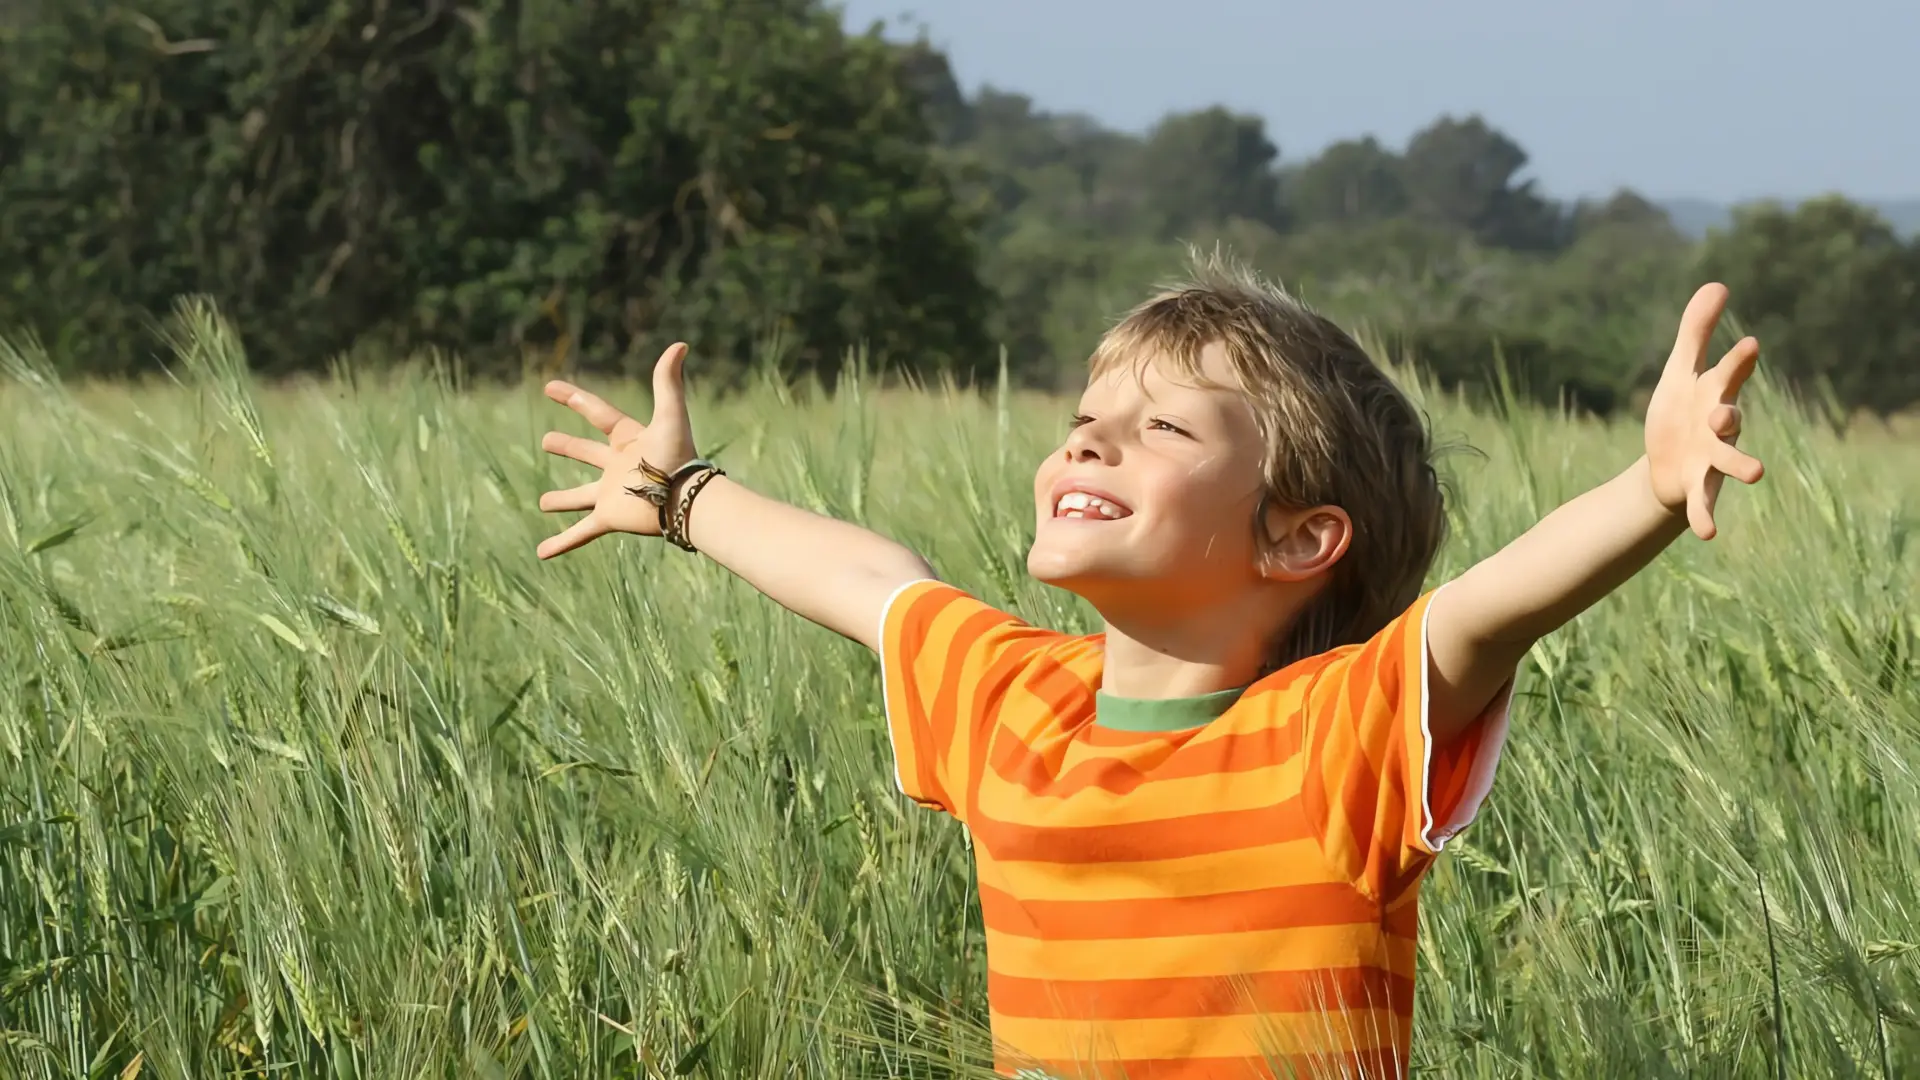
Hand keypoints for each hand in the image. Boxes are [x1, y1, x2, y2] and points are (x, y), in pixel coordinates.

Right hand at [536, 342, 698, 558]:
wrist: (685, 499)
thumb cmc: (679, 457)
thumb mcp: (670, 414)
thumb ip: (668, 380)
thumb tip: (680, 344)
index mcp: (628, 439)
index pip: (597, 413)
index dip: (574, 398)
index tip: (550, 387)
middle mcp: (617, 466)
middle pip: (587, 453)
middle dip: (568, 447)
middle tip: (547, 441)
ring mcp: (611, 493)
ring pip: (580, 497)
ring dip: (562, 501)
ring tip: (543, 504)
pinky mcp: (610, 517)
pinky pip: (581, 533)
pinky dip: (562, 543)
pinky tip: (541, 553)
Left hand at [1644, 284, 1765, 540]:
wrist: (1664, 465)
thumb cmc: (1678, 414)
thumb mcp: (1679, 372)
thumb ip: (1697, 332)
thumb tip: (1718, 283)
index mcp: (1713, 395)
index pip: (1727, 374)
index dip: (1737, 361)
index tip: (1748, 344)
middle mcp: (1718, 427)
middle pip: (1729, 419)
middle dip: (1730, 415)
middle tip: (1726, 413)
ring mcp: (1711, 459)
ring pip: (1730, 462)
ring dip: (1741, 466)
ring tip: (1757, 472)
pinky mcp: (1698, 487)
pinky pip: (1706, 504)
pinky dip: (1706, 518)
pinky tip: (1708, 534)